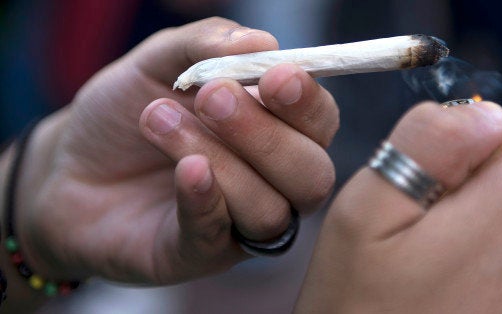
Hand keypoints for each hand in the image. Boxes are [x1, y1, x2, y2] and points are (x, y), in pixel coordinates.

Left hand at [13, 17, 337, 284]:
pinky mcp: (200, 254)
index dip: (307, 102)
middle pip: (310, 174)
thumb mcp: (159, 61)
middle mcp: (272, 182)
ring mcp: (240, 223)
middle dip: (266, 134)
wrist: (70, 166)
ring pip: (268, 209)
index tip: (274, 76)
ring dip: (221, 160)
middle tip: (211, 98)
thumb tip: (262, 42)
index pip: (320, 121)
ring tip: (157, 119)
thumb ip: (207, 44)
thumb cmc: (127, 113)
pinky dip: (204, 199)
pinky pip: (218, 235)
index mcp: (277, 130)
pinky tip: (184, 169)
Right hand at [296, 101, 501, 312]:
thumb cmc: (361, 311)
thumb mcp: (364, 214)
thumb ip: (427, 144)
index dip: (455, 169)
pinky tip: (471, 313)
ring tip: (446, 294)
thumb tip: (485, 113)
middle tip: (426, 259)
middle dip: (479, 209)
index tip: (422, 215)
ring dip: (495, 253)